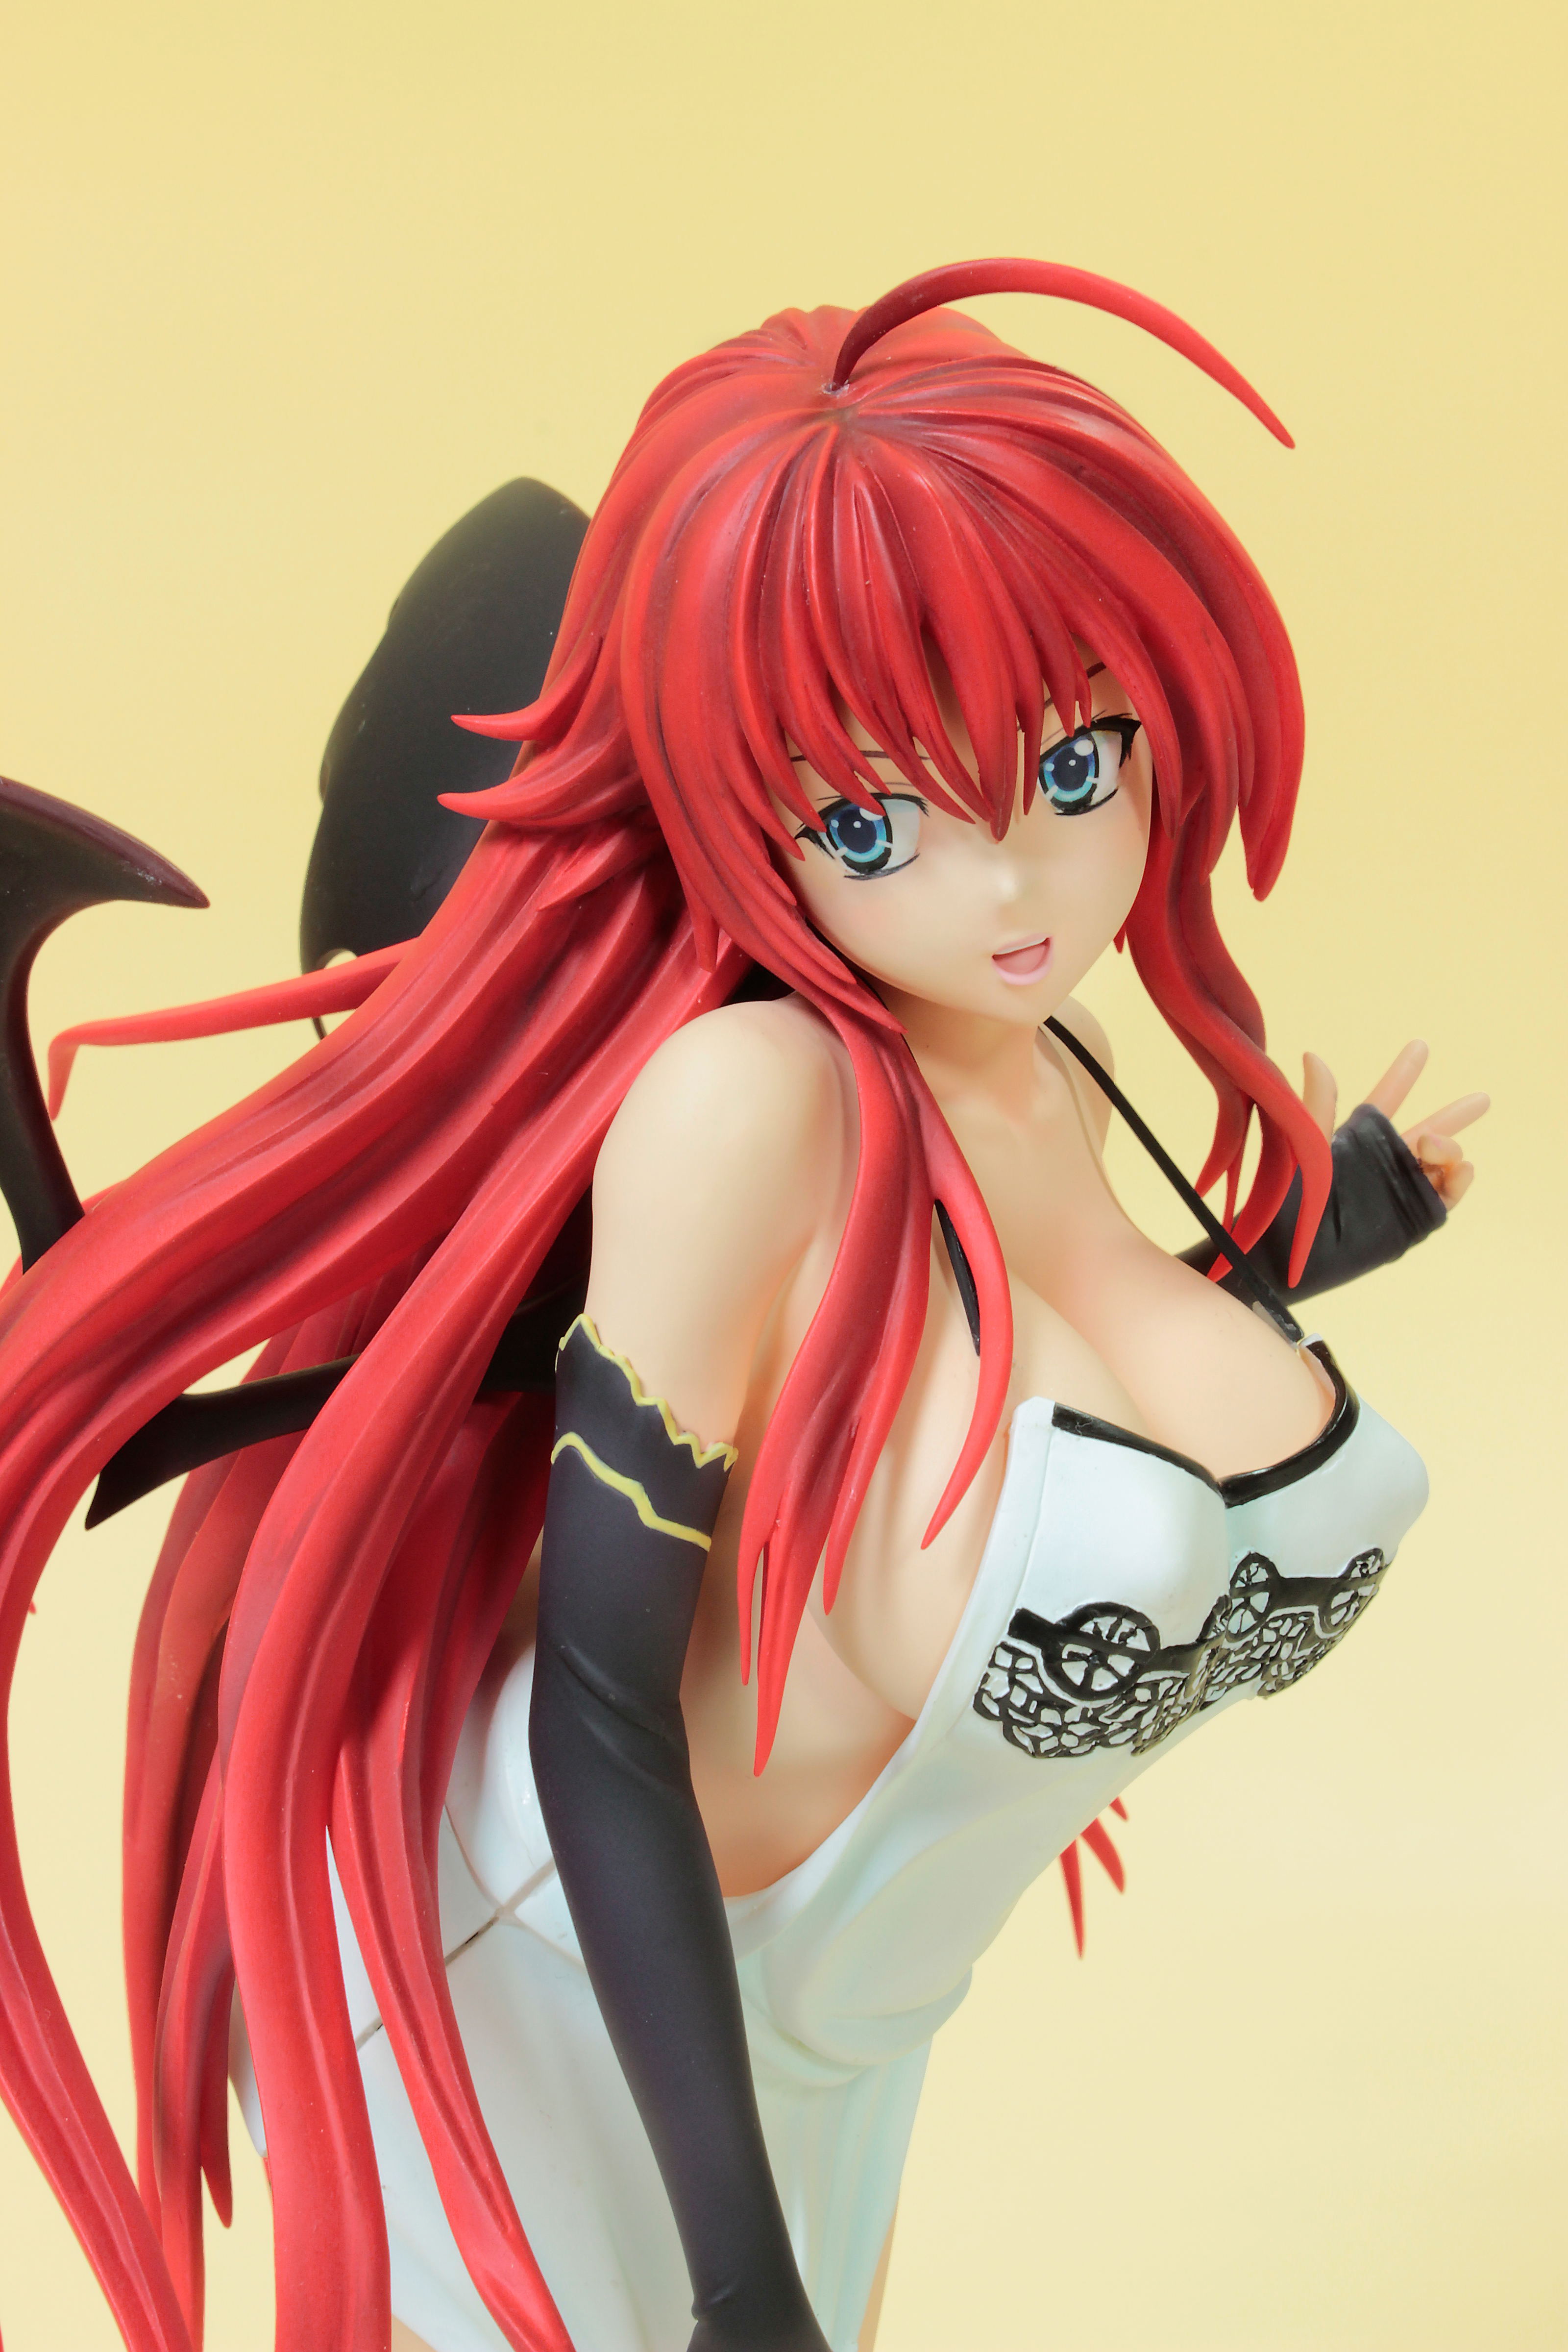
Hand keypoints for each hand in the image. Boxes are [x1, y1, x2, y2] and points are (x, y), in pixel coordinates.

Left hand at [1299, 1040, 1488, 1211]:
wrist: (1286, 1253)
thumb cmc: (1284, 1202)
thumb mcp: (1303, 1147)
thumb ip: (1317, 1106)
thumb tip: (1314, 1055)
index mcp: (1354, 1141)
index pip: (1384, 1102)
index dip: (1402, 1076)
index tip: (1419, 1048)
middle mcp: (1380, 1163)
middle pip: (1426, 1133)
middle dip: (1452, 1117)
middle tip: (1480, 1100)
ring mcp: (1398, 1190)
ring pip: (1440, 1163)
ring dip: (1450, 1148)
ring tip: (1434, 1145)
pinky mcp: (1410, 1218)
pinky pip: (1444, 1197)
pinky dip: (1458, 1180)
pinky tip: (1459, 1168)